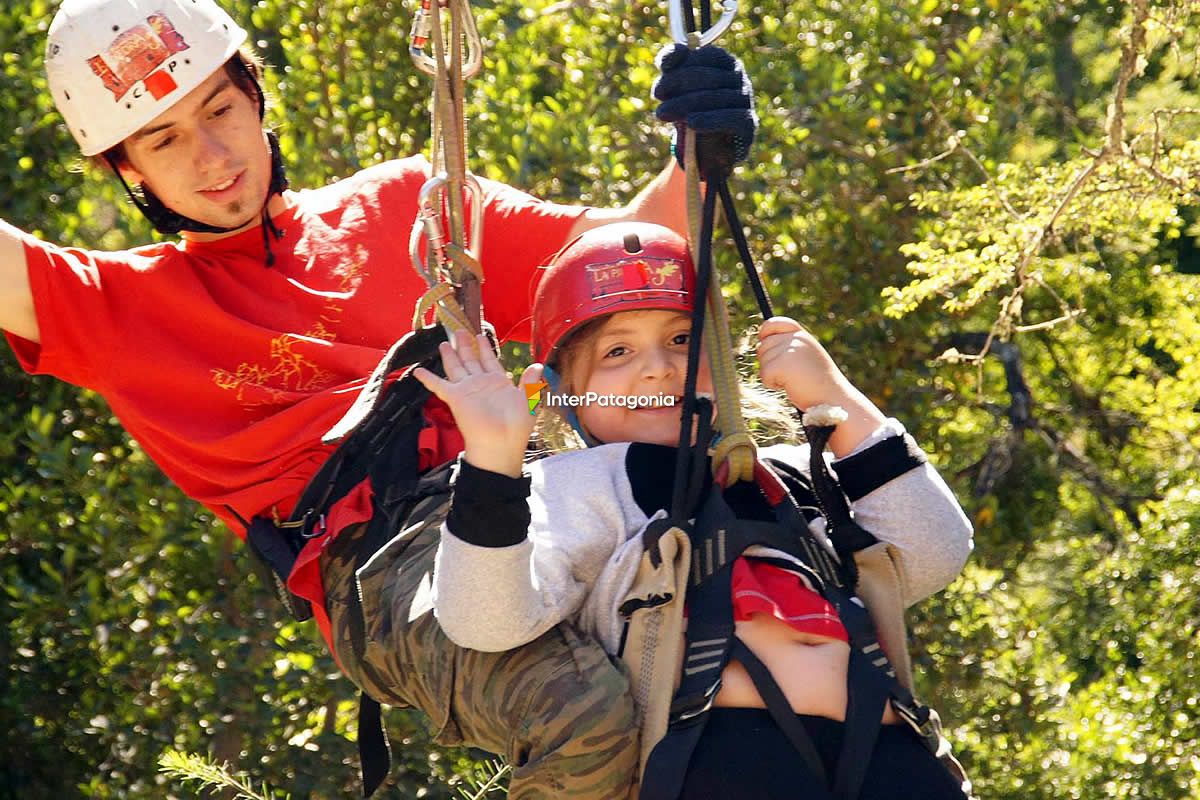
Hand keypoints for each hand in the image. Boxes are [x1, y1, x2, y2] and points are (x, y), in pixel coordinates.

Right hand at [413, 330, 539, 477]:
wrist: (501, 444)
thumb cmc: (516, 426)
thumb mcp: (528, 400)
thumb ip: (530, 381)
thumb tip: (538, 365)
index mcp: (498, 382)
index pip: (489, 360)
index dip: (484, 348)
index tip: (480, 335)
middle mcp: (481, 384)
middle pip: (471, 360)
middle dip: (465, 345)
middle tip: (460, 330)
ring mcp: (467, 390)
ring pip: (456, 367)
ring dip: (450, 355)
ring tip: (444, 342)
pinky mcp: (455, 398)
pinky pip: (438, 385)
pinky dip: (427, 378)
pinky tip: (417, 370)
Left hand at [652, 43, 756, 177]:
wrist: (705, 148)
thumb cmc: (690, 109)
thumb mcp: (676, 86)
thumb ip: (672, 65)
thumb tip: (672, 54)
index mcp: (724, 62)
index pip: (705, 55)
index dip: (680, 66)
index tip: (659, 82)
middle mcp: (739, 78)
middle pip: (709, 76)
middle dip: (678, 83)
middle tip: (656, 94)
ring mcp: (746, 100)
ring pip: (718, 97)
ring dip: (686, 104)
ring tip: (662, 112)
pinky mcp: (749, 124)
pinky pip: (733, 118)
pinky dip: (711, 120)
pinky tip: (692, 123)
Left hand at [757, 317, 887, 455]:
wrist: (835, 400)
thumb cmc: (819, 384)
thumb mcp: (807, 357)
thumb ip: (790, 347)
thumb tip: (761, 344)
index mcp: (802, 335)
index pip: (773, 323)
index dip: (764, 334)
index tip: (765, 345)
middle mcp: (797, 339)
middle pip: (763, 346)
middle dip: (768, 362)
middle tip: (787, 375)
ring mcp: (790, 350)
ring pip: (762, 361)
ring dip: (772, 375)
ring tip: (792, 381)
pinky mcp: (783, 365)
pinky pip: (764, 374)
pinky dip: (772, 384)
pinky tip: (789, 387)